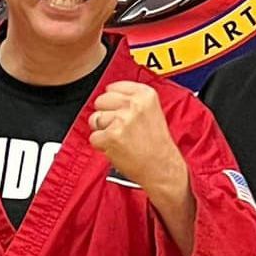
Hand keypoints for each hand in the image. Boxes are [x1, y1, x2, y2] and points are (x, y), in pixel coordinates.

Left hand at [88, 81, 188, 198]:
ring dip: (102, 131)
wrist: (162, 168)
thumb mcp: (151, 111)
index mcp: (145, 94)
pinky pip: (93, 137)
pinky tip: (117, 148)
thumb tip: (107, 95)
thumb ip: (131, 100)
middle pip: (100, 100)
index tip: (119, 111)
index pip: (113, 87)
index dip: (112, 102)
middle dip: (105, 115)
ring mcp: (122, 119)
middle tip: (119, 128)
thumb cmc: (157, 145)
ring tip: (120, 139)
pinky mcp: (112, 136)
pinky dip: (101, 146)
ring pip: (94, 119)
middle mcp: (134, 104)